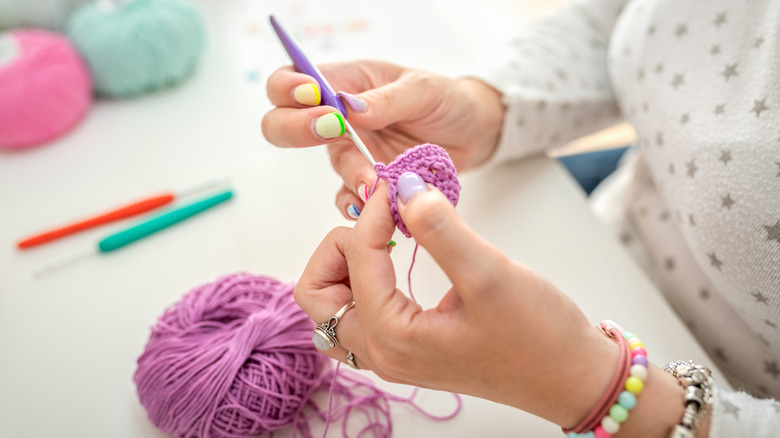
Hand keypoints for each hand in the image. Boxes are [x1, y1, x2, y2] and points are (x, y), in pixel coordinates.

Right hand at [262, 61, 503, 219]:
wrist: (477, 132)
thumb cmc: (448, 100)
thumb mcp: (423, 89)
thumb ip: (386, 100)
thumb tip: (349, 109)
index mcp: (347, 82)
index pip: (293, 80)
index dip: (288, 88)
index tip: (313, 98)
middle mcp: (341, 117)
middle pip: (284, 124)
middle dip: (296, 129)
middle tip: (331, 131)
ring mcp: (355, 151)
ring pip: (331, 164)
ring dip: (349, 172)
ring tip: (375, 180)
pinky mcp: (371, 180)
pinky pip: (351, 197)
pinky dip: (359, 204)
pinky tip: (374, 205)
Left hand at [294, 174, 618, 427]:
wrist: (570, 376)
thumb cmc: (538, 335)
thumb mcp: (490, 274)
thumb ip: (441, 229)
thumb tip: (405, 188)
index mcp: (393, 338)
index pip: (356, 259)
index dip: (375, 213)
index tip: (402, 185)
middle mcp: (382, 353)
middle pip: (317, 292)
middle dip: (340, 247)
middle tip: (381, 223)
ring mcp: (391, 355)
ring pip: (332, 306)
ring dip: (346, 265)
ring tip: (386, 240)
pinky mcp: (406, 349)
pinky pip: (358, 313)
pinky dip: (364, 281)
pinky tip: (398, 261)